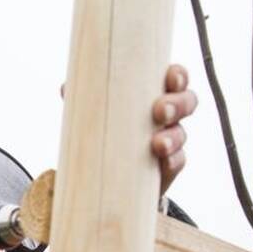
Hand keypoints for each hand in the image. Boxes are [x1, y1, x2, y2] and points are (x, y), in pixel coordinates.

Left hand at [60, 63, 196, 194]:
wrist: (107, 175)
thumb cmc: (107, 132)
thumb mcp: (97, 113)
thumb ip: (85, 99)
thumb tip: (65, 88)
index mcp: (154, 94)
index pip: (176, 78)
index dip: (178, 76)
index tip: (170, 79)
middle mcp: (168, 115)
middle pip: (187, 102)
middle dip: (177, 105)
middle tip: (159, 112)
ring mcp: (171, 141)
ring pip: (182, 134)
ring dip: (173, 137)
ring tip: (157, 145)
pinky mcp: (168, 167)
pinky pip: (177, 162)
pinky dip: (172, 161)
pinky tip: (163, 161)